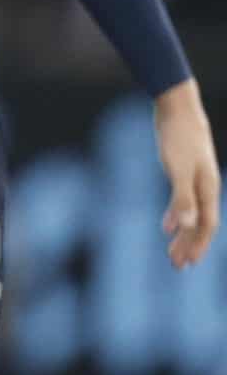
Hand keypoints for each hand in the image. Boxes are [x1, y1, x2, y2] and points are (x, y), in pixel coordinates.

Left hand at [156, 82, 220, 268]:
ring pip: (192, 214)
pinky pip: (183, 202)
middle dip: (191, 246)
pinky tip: (166, 226)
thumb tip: (185, 226)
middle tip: (178, 266)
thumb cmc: (178, 137)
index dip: (198, 245)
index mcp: (208, 189)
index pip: (206, 226)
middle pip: (201, 224)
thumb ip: (182, 198)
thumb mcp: (177, 169)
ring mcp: (196, 179)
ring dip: (183, 234)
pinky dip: (176, 216)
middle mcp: (206, 187)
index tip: (187, 264)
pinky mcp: (184, 171)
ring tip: (171, 252)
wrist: (177, 107)